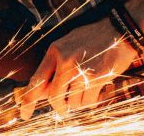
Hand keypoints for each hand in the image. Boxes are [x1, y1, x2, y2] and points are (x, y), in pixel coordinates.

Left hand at [17, 19, 139, 119]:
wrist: (119, 30)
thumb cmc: (93, 37)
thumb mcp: (68, 44)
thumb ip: (55, 65)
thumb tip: (44, 91)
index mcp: (55, 51)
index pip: (36, 80)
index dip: (28, 100)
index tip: (24, 113)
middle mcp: (65, 61)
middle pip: (54, 97)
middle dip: (59, 107)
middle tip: (63, 110)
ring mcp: (81, 70)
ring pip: (73, 102)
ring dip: (78, 102)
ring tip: (86, 90)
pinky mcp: (96, 78)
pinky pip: (88, 102)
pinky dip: (91, 101)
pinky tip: (96, 91)